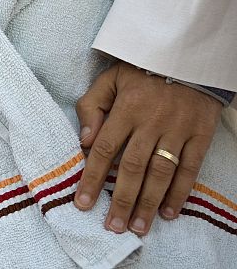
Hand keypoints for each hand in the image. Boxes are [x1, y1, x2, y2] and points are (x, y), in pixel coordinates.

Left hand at [73, 62, 221, 235]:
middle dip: (121, 200)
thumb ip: (91, 106)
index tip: (83, 203)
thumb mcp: (109, 79)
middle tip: (112, 226)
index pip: (103, 150)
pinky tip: (168, 212)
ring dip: (148, 203)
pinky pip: (190, 169)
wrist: (185, 56)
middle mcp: (150, 122)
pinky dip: (179, 193)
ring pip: (160, 173)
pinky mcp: (200, 135)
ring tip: (138, 227)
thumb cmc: (141, 70)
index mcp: (125, 109)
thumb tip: (83, 140)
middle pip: (132, 168)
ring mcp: (177, 130)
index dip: (92, 179)